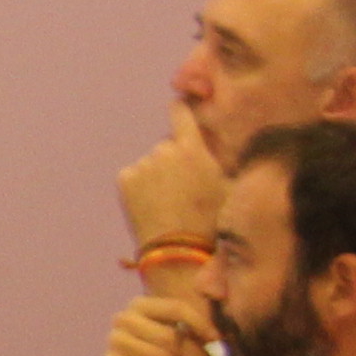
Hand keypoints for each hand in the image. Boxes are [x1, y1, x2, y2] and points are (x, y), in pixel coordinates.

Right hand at [106, 291, 222, 355]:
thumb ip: (200, 320)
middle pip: (169, 336)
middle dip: (197, 354)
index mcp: (140, 305)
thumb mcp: (182, 336)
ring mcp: (115, 342)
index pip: (175, 308)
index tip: (219, 340)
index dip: (200, 323)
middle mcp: (123, 319)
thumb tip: (223, 307)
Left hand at [118, 107, 225, 250]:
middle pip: (167, 145)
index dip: (180, 110)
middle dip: (173, 160)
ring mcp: (143, 164)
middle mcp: (165, 150)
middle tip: (181, 188)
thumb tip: (227, 142)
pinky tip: (151, 205)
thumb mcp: (230, 186)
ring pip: (150, 163)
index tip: (177, 105)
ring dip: (156, 175)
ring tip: (168, 203)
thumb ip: (225, 159)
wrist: (179, 250)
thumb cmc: (212, 221)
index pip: (181, 114)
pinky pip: (133, 175)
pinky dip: (139, 186)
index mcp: (193, 148)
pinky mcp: (125, 179)